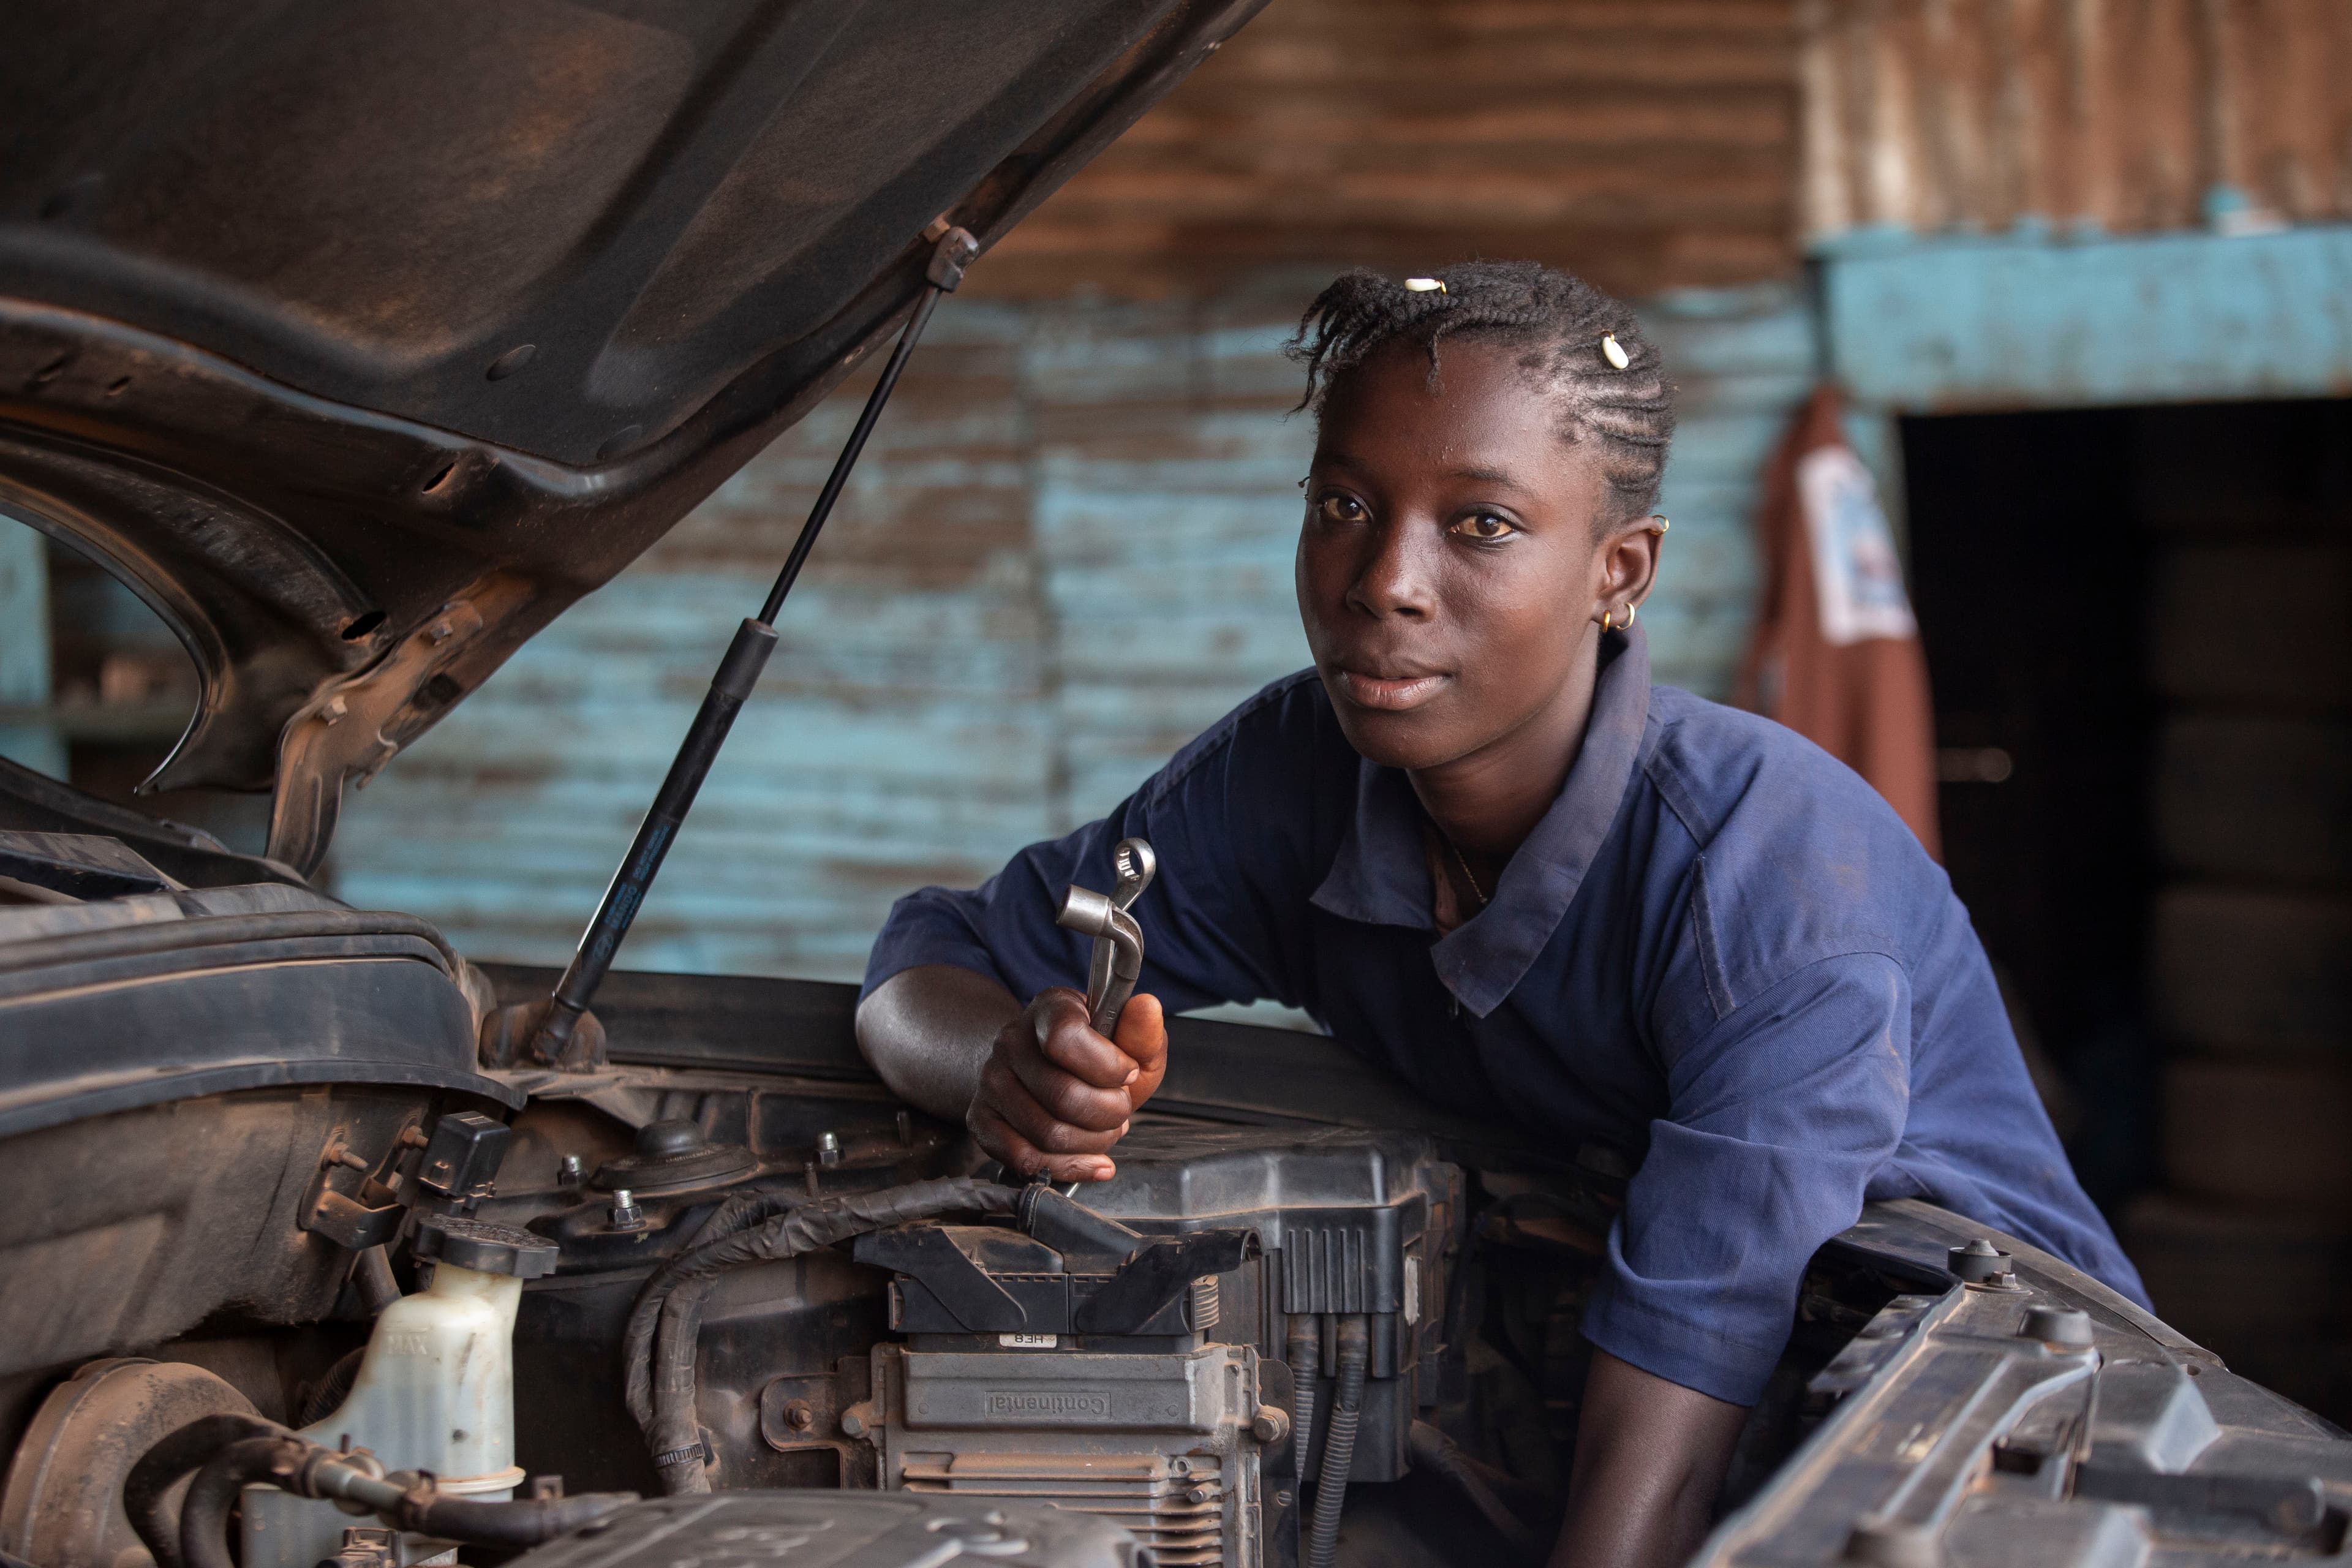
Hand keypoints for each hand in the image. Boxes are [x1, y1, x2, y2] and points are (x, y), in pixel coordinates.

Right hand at [967, 987, 1166, 1181]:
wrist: (1056, 1074)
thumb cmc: (1098, 1060)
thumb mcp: (1131, 1045)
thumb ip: (1143, 1032)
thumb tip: (1146, 1006)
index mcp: (1050, 1010)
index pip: (1066, 1039)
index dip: (1107, 1067)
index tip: (1127, 1074)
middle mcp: (1012, 1041)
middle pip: (1063, 1096)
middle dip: (1108, 1114)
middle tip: (1119, 1109)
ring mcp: (992, 1081)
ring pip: (1047, 1133)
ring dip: (1092, 1143)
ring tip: (1104, 1129)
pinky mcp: (981, 1119)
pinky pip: (1023, 1158)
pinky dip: (1067, 1166)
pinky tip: (1089, 1158)